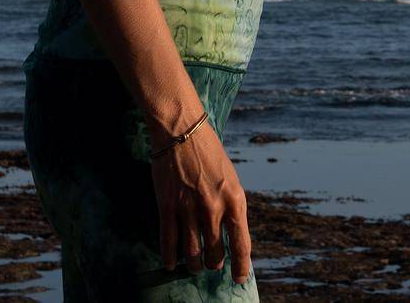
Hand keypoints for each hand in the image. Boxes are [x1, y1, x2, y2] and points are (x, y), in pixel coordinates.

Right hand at [149, 119, 253, 284]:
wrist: (183, 131)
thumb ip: (231, 207)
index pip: (242, 244)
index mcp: (235, 200)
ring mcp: (189, 209)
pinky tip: (171, 264)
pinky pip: (168, 242)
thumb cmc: (210, 154)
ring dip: (194, 265)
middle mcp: (214, 208)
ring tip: (194, 267)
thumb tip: (231, 235)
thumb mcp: (231, 179)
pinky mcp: (167, 206)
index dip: (241, 266)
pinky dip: (170, 257)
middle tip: (211, 265)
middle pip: (215, 253)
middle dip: (214, 264)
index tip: (239, 279)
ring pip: (192, 253)